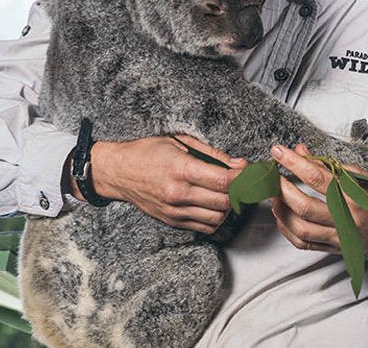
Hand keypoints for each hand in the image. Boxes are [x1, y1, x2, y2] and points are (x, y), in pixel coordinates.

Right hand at [85, 135, 246, 233]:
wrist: (118, 172)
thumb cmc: (147, 151)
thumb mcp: (179, 141)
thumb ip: (211, 154)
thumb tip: (238, 164)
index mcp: (181, 169)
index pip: (223, 180)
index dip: (242, 177)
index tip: (249, 171)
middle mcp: (178, 193)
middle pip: (224, 201)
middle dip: (239, 191)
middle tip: (243, 182)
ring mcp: (175, 211)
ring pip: (218, 217)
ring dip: (229, 206)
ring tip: (228, 193)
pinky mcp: (172, 221)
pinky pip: (204, 227)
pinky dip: (215, 218)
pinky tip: (214, 204)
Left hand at [269, 144, 367, 256]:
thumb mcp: (364, 176)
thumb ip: (331, 166)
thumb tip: (303, 152)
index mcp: (355, 198)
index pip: (317, 178)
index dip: (295, 163)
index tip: (279, 152)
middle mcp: (347, 220)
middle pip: (304, 206)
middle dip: (281, 188)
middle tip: (270, 174)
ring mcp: (340, 238)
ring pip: (300, 228)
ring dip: (281, 210)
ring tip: (273, 194)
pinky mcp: (336, 249)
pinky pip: (304, 244)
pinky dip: (288, 229)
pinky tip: (281, 215)